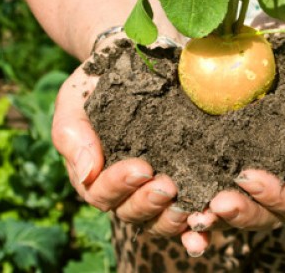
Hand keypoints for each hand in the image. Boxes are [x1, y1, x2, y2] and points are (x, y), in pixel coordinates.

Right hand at [52, 50, 191, 237]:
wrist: (133, 60)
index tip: (141, 167)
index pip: (101, 192)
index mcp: (96, 175)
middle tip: (168, 186)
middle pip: (132, 213)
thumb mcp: (75, 100)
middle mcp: (125, 191)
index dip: (119, 185)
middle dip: (149, 203)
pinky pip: (191, 213)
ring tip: (191, 209)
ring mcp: (156, 191)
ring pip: (160, 221)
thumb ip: (73, 135)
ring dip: (174, 219)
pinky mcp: (186, 185)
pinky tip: (211, 219)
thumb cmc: (97, 83)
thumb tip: (87, 173)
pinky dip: (199, 225)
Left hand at [186, 60, 284, 239]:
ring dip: (216, 218)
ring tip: (194, 212)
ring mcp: (252, 187)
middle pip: (264, 218)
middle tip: (217, 202)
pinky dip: (196, 210)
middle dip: (241, 212)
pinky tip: (179, 208)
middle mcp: (282, 191)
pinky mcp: (224, 175)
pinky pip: (211, 199)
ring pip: (237, 216)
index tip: (247, 176)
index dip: (273, 196)